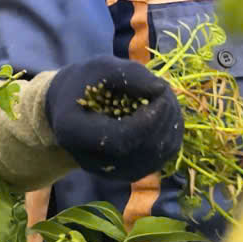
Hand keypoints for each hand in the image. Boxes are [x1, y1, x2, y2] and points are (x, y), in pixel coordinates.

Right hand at [43, 56, 183, 182]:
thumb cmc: (84, 84)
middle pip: (142, 148)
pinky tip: (165, 115)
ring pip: (157, 155)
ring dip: (170, 126)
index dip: (148, 119)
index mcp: (74, 134)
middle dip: (164, 118)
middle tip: (168, 92)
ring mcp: (112, 173)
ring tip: (167, 101)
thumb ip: (130, 75)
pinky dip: (169, 135)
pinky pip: (160, 159)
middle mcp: (92, 162)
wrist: (72, 109)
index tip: (162, 92)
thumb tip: (163, 90)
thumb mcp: (100, 68)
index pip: (120, 139)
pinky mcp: (129, 173)